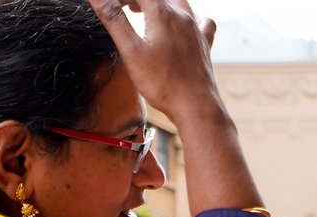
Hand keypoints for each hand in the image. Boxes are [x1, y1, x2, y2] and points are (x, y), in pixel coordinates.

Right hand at [94, 0, 222, 122]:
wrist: (196, 106)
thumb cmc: (163, 83)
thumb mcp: (131, 51)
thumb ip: (114, 20)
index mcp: (162, 14)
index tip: (111, 6)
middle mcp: (182, 16)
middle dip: (136, 0)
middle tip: (122, 8)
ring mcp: (195, 29)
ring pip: (178, 2)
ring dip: (158, 3)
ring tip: (142, 12)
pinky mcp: (204, 44)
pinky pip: (202, 21)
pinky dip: (189, 17)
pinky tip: (184, 24)